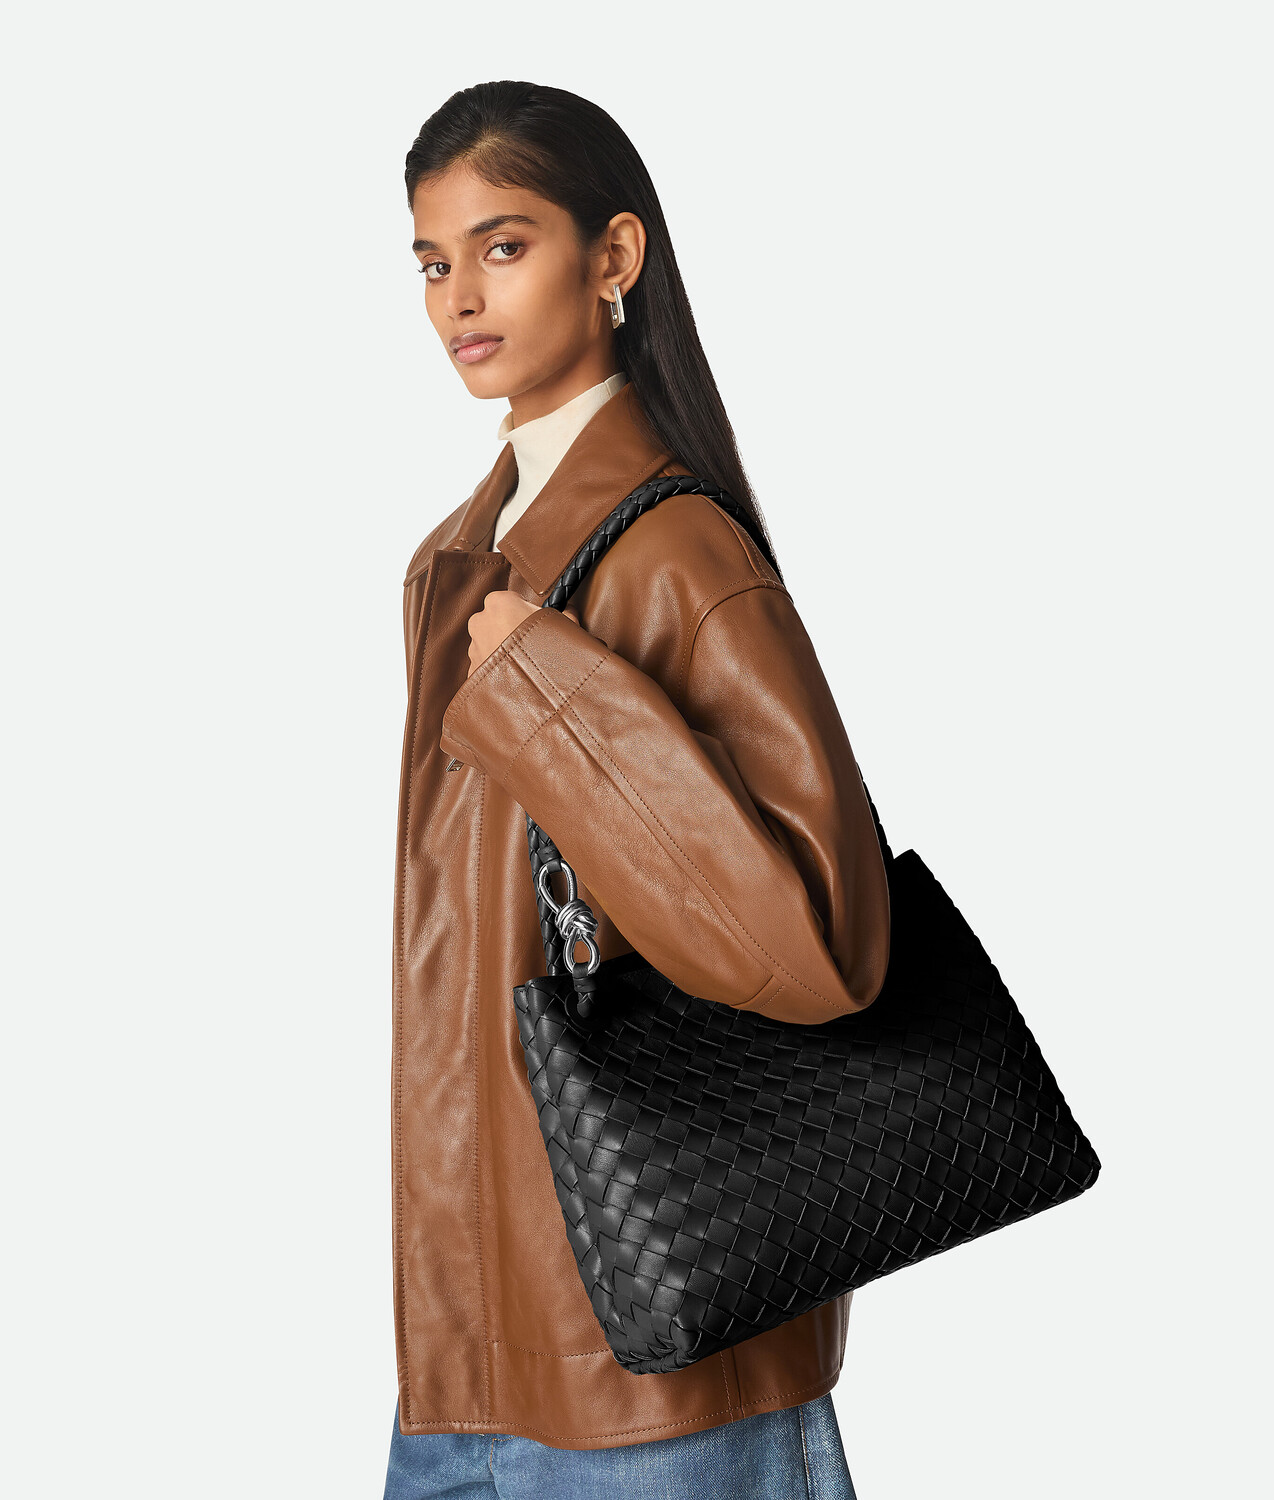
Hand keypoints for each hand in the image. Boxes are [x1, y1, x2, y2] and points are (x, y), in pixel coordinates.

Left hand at [463, 590, 580, 677]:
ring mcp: (473, 648)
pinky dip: (497, 670)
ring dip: (502, 650)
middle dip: (508, 629)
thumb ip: (564, 612)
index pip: (509, 600)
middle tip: (530, 643)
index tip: (535, 623)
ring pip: (488, 644)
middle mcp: (479, 622)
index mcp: (498, 602)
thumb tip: (569, 609)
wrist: (536, 690)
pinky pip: (486, 666)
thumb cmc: (549, 652)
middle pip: (494, 621)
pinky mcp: (472, 672)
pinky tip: (515, 676)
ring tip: (523, 664)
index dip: (524, 611)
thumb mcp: (565, 625)